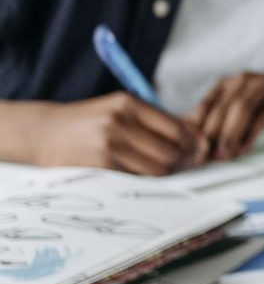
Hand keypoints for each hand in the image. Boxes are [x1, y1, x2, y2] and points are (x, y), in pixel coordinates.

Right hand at [36, 94, 201, 175]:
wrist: (44, 133)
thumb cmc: (90, 121)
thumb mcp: (119, 109)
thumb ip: (155, 120)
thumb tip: (197, 138)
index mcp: (128, 103)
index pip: (176, 128)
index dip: (194, 143)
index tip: (200, 150)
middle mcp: (119, 122)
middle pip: (171, 151)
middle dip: (184, 161)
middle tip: (186, 165)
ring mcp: (108, 145)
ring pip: (157, 168)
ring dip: (166, 173)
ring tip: (164, 169)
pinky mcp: (100, 166)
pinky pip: (137, 178)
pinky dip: (145, 179)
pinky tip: (142, 175)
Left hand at [188, 69, 263, 163]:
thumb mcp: (243, 108)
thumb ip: (221, 119)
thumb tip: (194, 141)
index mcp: (227, 84)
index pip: (204, 106)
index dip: (196, 129)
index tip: (191, 151)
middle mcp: (242, 80)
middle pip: (220, 108)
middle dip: (210, 135)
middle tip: (204, 157)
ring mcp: (262, 85)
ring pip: (239, 110)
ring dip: (229, 134)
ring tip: (223, 155)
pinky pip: (262, 116)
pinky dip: (250, 135)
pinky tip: (244, 149)